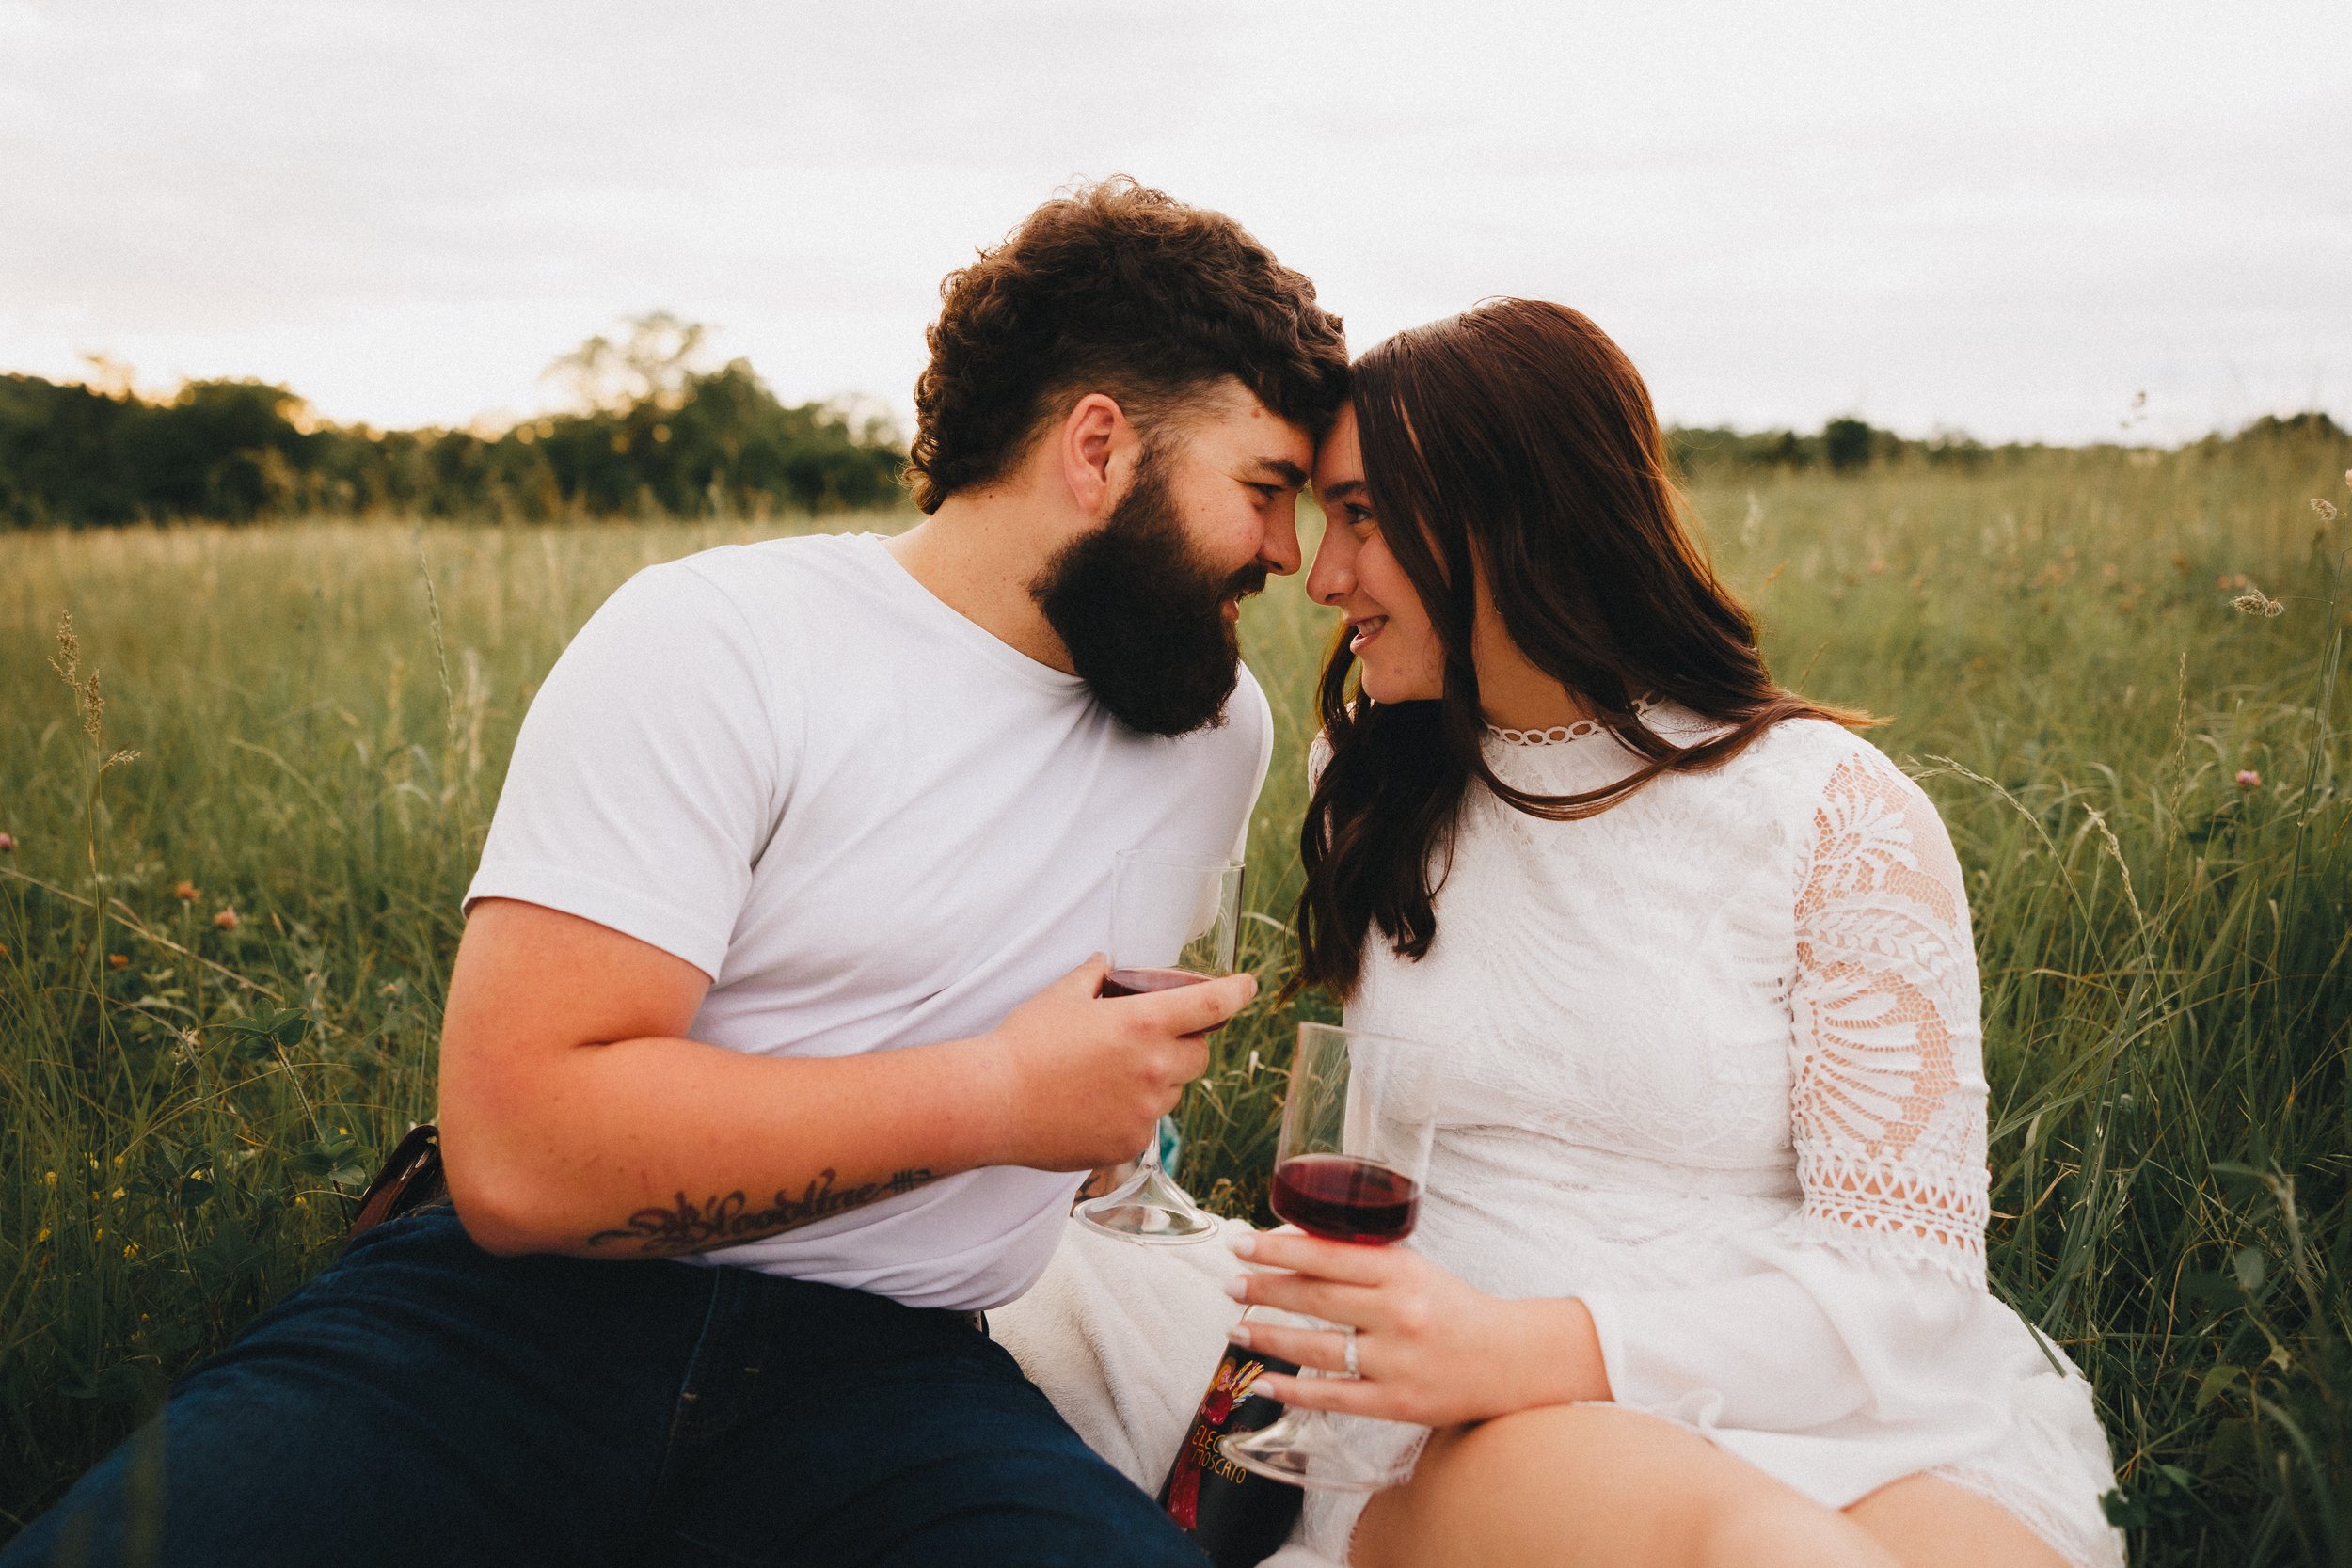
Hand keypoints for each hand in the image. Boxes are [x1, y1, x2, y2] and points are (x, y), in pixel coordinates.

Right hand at [982, 955, 1254, 1171]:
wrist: (993, 1103)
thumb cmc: (1024, 1045)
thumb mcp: (1061, 996)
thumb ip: (1093, 976)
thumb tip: (1104, 965)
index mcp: (1144, 1024)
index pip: (1212, 1006)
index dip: (1236, 993)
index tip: (1247, 988)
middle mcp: (1155, 1069)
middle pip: (1200, 1055)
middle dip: (1184, 1044)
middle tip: (1150, 1040)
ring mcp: (1145, 1112)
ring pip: (1172, 1092)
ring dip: (1156, 1080)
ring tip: (1107, 1077)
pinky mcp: (1130, 1144)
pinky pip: (1147, 1124)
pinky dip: (1132, 1113)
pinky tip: (1094, 1105)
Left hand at [1220, 1228, 1609, 1425]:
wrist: (1511, 1360)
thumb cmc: (1455, 1309)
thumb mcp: (1415, 1269)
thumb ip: (1364, 1261)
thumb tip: (1297, 1249)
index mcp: (1402, 1271)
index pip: (1327, 1255)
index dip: (1278, 1249)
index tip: (1241, 1243)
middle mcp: (1397, 1313)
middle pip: (1315, 1298)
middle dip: (1264, 1288)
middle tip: (1228, 1283)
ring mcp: (1396, 1361)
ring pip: (1317, 1347)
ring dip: (1269, 1337)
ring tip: (1235, 1328)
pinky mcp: (1397, 1402)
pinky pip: (1333, 1396)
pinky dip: (1293, 1390)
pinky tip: (1262, 1383)